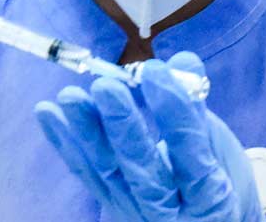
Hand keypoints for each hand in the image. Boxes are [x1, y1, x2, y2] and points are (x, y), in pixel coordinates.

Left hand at [35, 53, 263, 221]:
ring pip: (107, 172)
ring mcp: (134, 211)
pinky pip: (85, 173)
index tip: (156, 71)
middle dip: (123, 126)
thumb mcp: (219, 144)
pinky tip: (47, 112)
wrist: (205, 221)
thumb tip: (184, 60)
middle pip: (144, 171)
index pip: (191, 155)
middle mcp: (170, 213)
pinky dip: (65, 142)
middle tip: (106, 86)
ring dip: (86, 132)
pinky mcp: (109, 204)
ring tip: (69, 96)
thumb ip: (198, 105)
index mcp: (209, 197)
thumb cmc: (219, 176)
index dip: (175, 113)